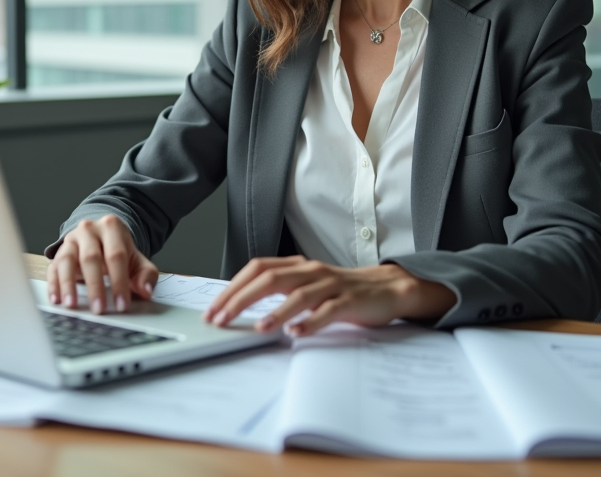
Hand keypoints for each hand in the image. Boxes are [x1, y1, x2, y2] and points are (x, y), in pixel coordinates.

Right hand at [46, 215, 158, 314]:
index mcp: (112, 227)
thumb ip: (145, 275)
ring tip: (72, 305)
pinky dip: (54, 285)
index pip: (116, 255)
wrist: (102, 239)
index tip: (122, 304)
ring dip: (68, 284)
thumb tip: (146, 291)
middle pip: (91, 257)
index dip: (119, 281)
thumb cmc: (120, 252)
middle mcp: (89, 230)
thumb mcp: (137, 260)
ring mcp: (71, 240)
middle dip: (95, 286)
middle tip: (99, 309)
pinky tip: (57, 299)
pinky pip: (53, 268)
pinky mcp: (58, 252)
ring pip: (66, 260)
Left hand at [202, 256, 455, 336]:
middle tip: (222, 320)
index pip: (257, 269)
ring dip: (275, 312)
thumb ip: (279, 292)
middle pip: (270, 278)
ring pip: (299, 294)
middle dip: (241, 299)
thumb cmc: (341, 291)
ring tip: (258, 328)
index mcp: (297, 266)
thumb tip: (239, 306)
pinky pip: (328, 311)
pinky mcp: (349, 301)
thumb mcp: (306, 287)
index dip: (232, 287)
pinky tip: (297, 333)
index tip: (213, 310)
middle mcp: (310, 271)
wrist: (387, 288)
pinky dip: (311, 322)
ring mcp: (331, 285)